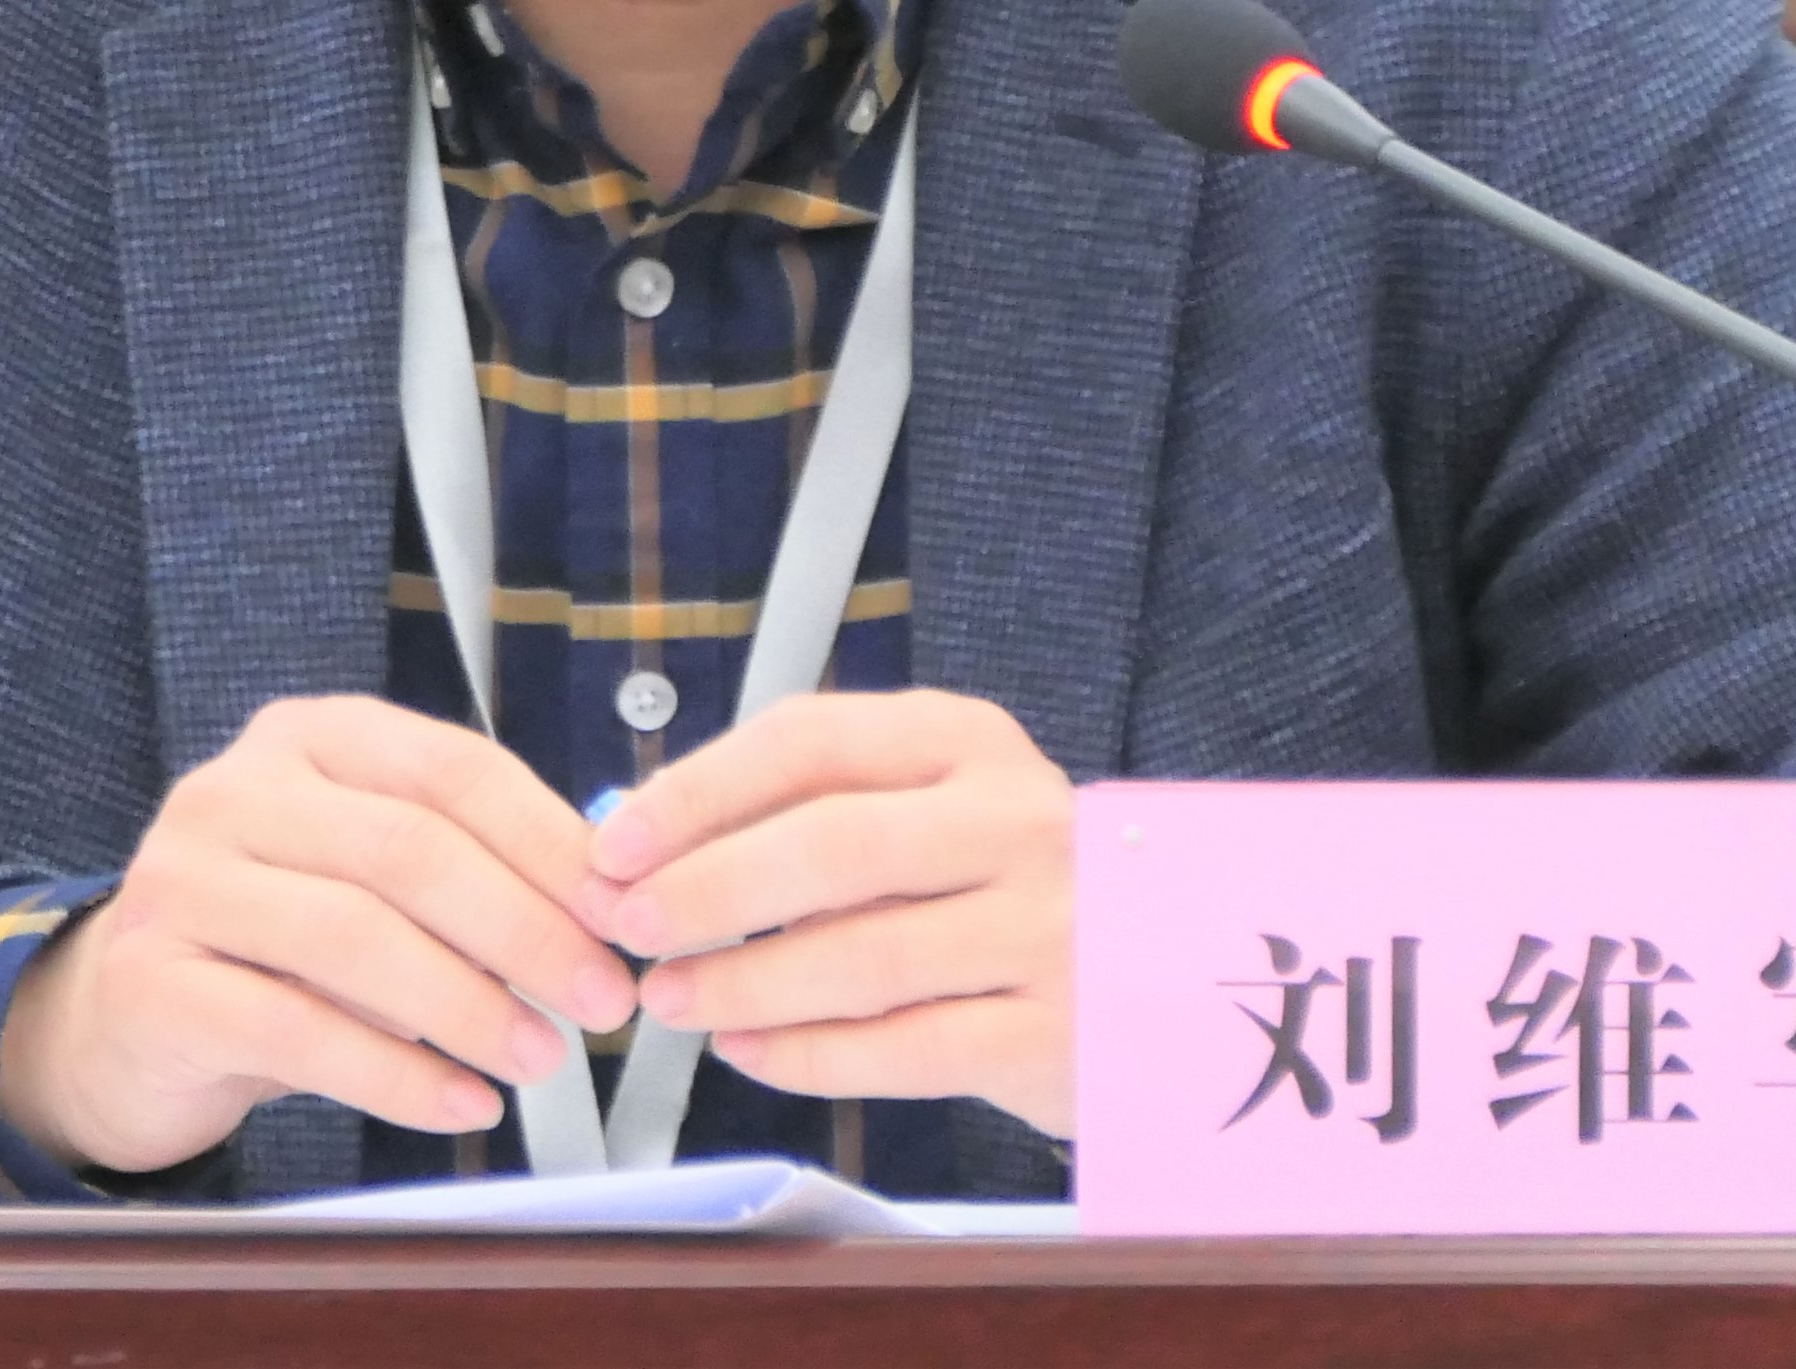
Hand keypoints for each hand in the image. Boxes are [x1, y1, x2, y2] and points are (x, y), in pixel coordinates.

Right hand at [0, 695, 639, 1175]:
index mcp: (310, 738)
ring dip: (468, 1007)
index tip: (619, 914)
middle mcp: (235, 790)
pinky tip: (461, 1104)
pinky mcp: (151, 981)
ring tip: (540, 1059)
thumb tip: (604, 902)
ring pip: (354, 937)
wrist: (128, 1021)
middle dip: (524, 931)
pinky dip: (395, 1077)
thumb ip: (469, 868)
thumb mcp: (370, 879)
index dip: (548, 843)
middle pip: (408, 850)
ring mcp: (180, 881)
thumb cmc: (280, 945)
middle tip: (600, 999)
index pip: (452, 768)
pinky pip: (295, 1030)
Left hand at [583, 688, 1074, 1137]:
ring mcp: (1044, 927)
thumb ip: (812, 807)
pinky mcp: (1052, 1032)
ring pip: (862, 956)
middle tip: (632, 924)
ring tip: (674, 999)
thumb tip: (648, 839)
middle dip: (709, 888)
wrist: (1176, 966)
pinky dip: (810, 1056)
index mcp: (966, 740)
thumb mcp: (933, 801)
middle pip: (831, 845)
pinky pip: (904, 1050)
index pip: (810, 740)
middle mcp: (1013, 820)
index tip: (619, 840)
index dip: (699, 791)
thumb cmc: (1010, 878)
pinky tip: (749, 1048)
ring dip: (745, 981)